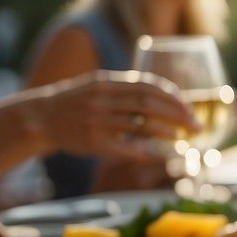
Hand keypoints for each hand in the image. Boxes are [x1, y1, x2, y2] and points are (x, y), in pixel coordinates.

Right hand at [34, 70, 198, 159]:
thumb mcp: (99, 85)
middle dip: (177, 114)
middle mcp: (101, 100)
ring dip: (165, 132)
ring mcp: (96, 121)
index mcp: (106, 82)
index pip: (147, 86)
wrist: (41, 118)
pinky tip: (156, 154)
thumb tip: (168, 95)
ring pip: (139, 125)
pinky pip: (125, 148)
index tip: (189, 107)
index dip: (172, 97)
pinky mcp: (92, 143)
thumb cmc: (78, 102)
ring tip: (181, 136)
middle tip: (195, 125)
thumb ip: (128, 88)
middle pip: (148, 104)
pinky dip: (143, 151)